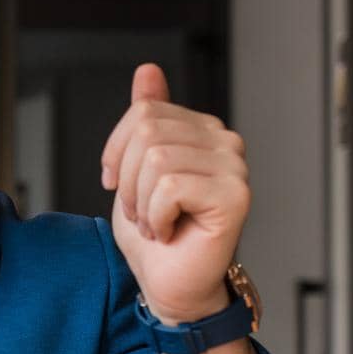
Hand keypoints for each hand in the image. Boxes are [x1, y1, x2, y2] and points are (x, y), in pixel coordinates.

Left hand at [100, 63, 249, 324]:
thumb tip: (149, 69)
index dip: (117, 151)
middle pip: (146, 131)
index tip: (120, 186)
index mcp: (201, 129)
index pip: (143, 111)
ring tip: (157, 223)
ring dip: (141, 203)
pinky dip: (156, 216)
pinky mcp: (235, 195)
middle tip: (143, 212)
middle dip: (127, 180)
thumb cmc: (155, 234)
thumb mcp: (135, 169)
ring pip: (156, 159)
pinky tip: (170, 231)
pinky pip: (171, 187)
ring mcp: (234, 166)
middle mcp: (224, 141)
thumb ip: (145, 119)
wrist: (169, 284)